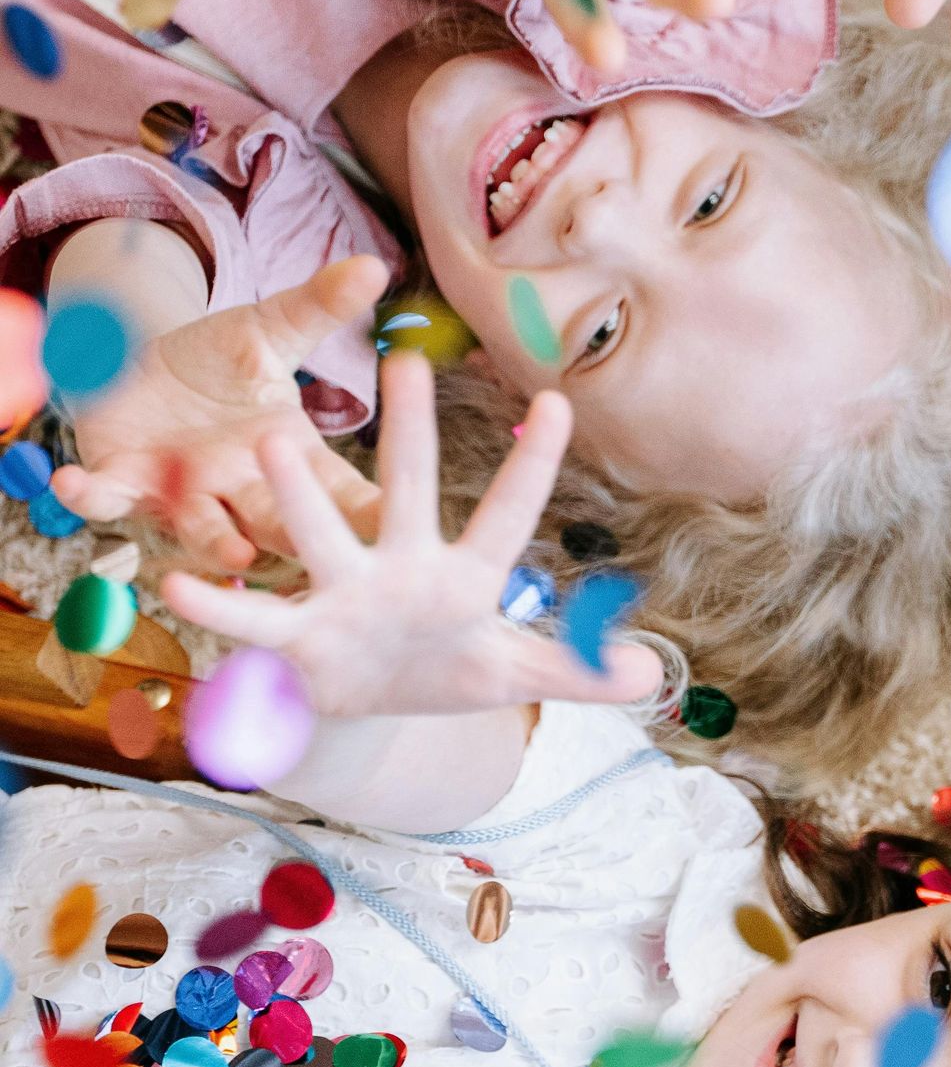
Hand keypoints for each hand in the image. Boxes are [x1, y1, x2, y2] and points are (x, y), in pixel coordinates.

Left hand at [53, 254, 387, 572]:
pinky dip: (89, 494)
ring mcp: (182, 493)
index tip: (401, 522)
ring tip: (237, 555)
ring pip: (204, 529)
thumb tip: (374, 266)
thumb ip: (318, 307)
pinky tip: (72, 483)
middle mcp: (241, 487)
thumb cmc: (215, 360)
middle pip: (279, 522)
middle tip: (325, 549)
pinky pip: (106, 496)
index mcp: (290, 455)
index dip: (367, 510)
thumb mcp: (269, 329)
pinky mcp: (123, 482)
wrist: (139, 364)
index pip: (340, 490)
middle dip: (299, 535)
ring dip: (216, 543)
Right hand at [160, 345, 666, 717]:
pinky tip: (177, 581)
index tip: (562, 403)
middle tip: (404, 362)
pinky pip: (251, 619)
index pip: (507, 515)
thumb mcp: (513, 675)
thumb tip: (656, 678)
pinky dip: (218, 603)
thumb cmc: (439, 669)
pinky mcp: (293, 640)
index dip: (534, 466)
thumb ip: (580, 672)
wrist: (365, 705)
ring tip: (274, 436)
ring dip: (297, 493)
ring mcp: (340, 593)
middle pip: (405, 489)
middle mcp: (396, 564)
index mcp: (460, 573)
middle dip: (408, 433)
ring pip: (315, 533)